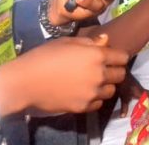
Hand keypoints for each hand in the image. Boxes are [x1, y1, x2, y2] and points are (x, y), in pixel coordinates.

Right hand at [0, 34, 128, 115]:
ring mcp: (92, 93)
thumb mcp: (67, 42)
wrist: (25, 82)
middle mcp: (99, 74)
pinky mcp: (83, 107)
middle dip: (114, 71)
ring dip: (106, 86)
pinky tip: (84, 93)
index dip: (118, 56)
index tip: (111, 57)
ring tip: (93, 82)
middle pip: (120, 75)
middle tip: (103, 69)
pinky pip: (98, 103)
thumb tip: (106, 40)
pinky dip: (95, 98)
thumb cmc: (44, 56)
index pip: (122, 57)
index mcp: (97, 55)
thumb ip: (90, 42)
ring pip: (111, 90)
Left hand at [116, 73, 148, 117]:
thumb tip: (123, 116)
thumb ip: (124, 107)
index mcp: (140, 93)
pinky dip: (148, 93)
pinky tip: (145, 93)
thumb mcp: (123, 97)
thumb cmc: (123, 85)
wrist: (122, 73)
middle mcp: (141, 89)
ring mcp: (139, 86)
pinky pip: (145, 90)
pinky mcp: (136, 84)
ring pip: (148, 91)